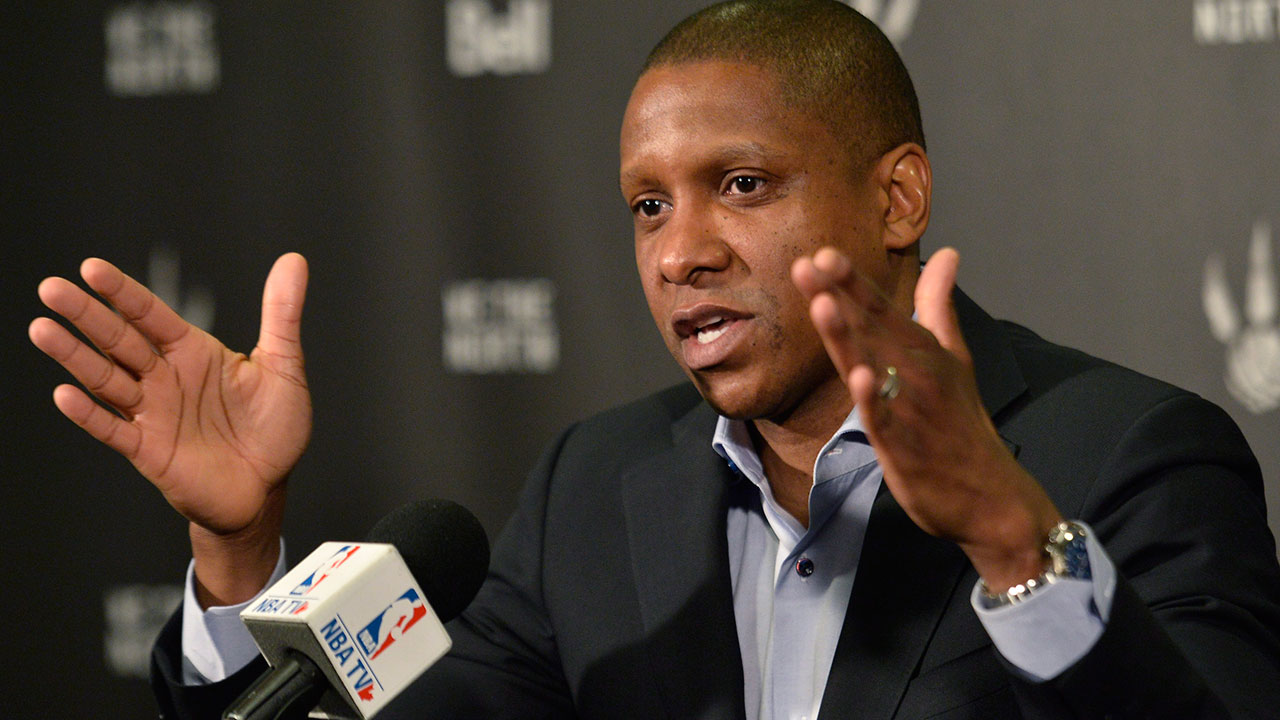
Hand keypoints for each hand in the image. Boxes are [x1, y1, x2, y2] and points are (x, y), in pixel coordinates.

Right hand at [29, 253, 312, 603]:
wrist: (267, 489)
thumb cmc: (275, 429)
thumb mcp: (284, 366)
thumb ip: (282, 314)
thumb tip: (293, 260)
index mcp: (193, 352)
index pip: (150, 314)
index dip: (123, 292)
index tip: (92, 268)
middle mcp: (165, 378)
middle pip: (118, 340)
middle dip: (86, 314)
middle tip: (51, 287)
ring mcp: (152, 413)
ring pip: (106, 379)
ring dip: (74, 356)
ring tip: (42, 328)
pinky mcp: (149, 451)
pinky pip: (113, 429)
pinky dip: (89, 414)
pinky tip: (65, 394)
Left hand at [791, 247, 1060, 588]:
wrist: (991, 496)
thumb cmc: (963, 423)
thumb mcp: (955, 358)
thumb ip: (939, 306)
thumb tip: (947, 255)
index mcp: (923, 349)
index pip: (880, 307)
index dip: (851, 281)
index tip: (822, 253)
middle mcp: (916, 372)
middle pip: (868, 329)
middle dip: (837, 297)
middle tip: (807, 265)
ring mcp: (910, 408)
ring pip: (871, 366)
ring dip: (846, 336)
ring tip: (822, 303)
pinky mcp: (904, 445)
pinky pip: (883, 418)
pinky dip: (872, 399)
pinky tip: (859, 377)